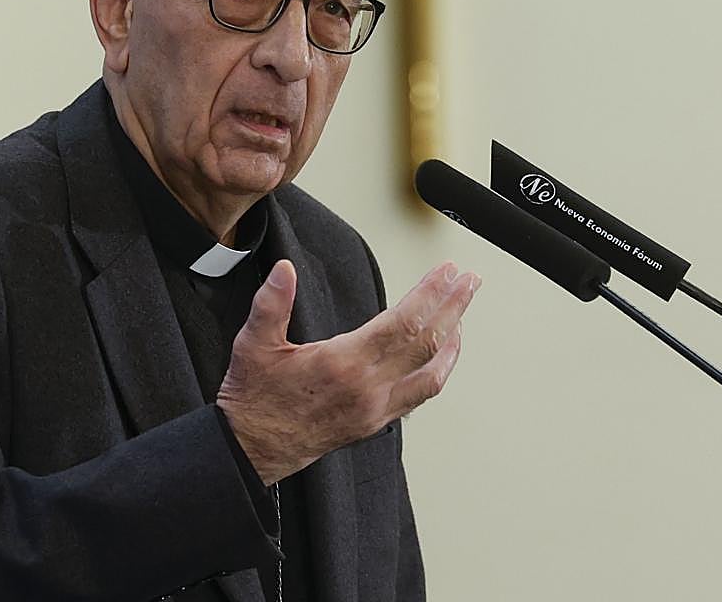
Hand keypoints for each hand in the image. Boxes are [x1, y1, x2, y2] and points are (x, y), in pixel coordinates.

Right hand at [216, 260, 478, 484]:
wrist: (252, 450)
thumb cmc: (254, 397)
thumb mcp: (253, 343)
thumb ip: (272, 303)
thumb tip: (284, 271)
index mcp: (343, 364)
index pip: (404, 323)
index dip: (431, 294)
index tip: (447, 272)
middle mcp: (367, 390)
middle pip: (429, 345)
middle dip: (454, 308)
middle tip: (470, 282)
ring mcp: (375, 410)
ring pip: (432, 376)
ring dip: (453, 342)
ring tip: (461, 315)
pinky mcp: (374, 423)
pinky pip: (419, 396)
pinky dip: (437, 371)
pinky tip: (438, 356)